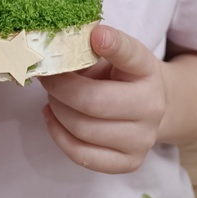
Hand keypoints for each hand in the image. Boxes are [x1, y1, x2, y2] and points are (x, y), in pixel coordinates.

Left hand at [39, 25, 165, 173]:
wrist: (150, 106)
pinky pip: (82, 155)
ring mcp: (142, 139)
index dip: (113, 44)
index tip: (96, 35)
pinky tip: (52, 115)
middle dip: (60, 87)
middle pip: (94, 101)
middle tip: (45, 75)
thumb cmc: (122, 74)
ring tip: (52, 94)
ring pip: (83, 130)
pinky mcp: (130, 163)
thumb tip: (57, 43)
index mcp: (147, 69)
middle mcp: (151, 106)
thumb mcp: (112, 53)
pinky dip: (58, 134)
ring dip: (57, 109)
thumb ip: (89, 47)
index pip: (131, 54)